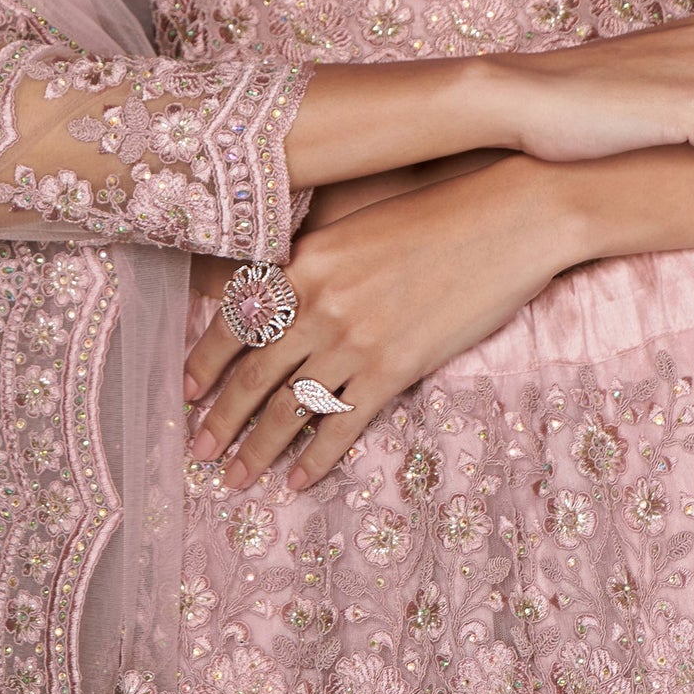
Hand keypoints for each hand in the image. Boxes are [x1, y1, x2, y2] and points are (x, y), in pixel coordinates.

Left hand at [183, 156, 571, 490]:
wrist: (508, 220)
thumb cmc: (438, 213)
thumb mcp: (357, 228)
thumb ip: (313, 264)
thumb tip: (275, 297)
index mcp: (305, 261)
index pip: (235, 320)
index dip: (204, 361)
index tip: (186, 391)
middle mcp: (319, 302)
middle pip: (252, 373)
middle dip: (219, 418)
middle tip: (196, 451)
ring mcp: (355, 339)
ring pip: (287, 407)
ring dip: (256, 449)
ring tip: (235, 477)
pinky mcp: (394, 369)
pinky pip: (341, 425)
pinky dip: (315, 459)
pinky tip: (298, 480)